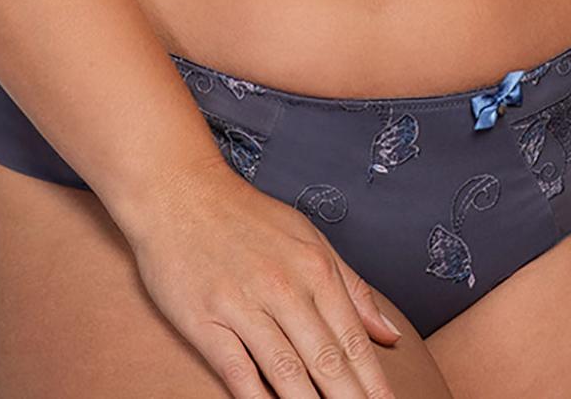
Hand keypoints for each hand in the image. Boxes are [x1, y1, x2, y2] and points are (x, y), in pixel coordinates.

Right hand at [120, 154, 402, 398]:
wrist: (180, 191)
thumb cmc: (248, 217)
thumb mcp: (308, 238)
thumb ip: (351, 288)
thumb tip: (390, 334)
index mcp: (315, 268)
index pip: (353, 341)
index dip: (375, 385)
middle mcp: (284, 287)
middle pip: (327, 362)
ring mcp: (243, 304)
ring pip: (287, 372)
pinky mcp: (205, 319)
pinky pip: (237, 370)